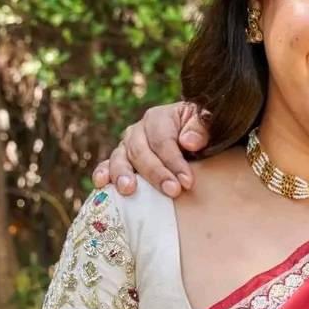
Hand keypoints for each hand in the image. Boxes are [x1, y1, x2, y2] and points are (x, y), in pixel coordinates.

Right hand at [92, 103, 209, 196]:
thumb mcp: (206, 123)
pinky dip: (102, 173)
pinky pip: (107, 165)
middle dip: (157, 174)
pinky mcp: (120, 159)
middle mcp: (138, 130)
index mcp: (158, 117)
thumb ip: (201, 128)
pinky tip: (101, 184)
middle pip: (141, 152)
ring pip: (120, 158)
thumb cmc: (199, 131)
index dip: (175, 162)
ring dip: (123, 174)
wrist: (190, 136)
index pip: (163, 141)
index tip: (187, 181)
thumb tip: (188, 142)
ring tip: (129, 190)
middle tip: (172, 191)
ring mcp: (126, 145)